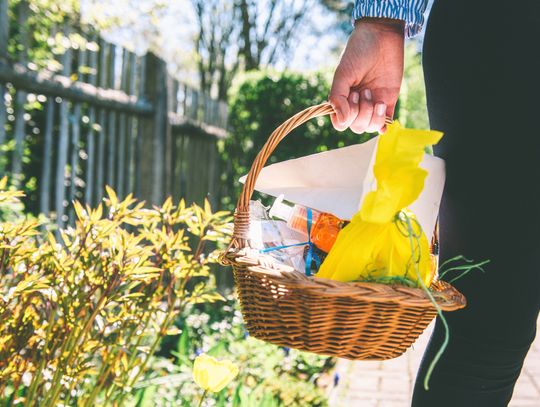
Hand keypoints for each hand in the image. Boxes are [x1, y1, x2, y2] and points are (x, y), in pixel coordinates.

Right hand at [329, 18, 404, 133]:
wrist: (382, 36)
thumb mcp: (343, 74)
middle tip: (364, 90)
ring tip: (374, 95)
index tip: (349, 98)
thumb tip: (341, 121)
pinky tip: (382, 111)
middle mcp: (357, 104)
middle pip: (356, 127)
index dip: (344, 118)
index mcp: (343, 98)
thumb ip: (337, 97)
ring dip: (372, 116)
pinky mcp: (389, 100)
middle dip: (360, 113)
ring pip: (370, 126)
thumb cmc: (359, 52)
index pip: (340, 122)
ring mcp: (373, 103)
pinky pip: (386, 121)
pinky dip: (384, 122)